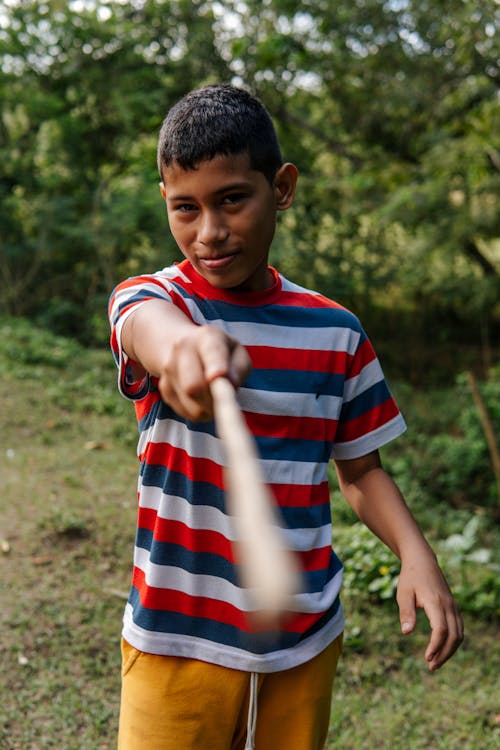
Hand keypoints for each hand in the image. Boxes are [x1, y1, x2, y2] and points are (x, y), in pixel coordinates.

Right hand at [157, 325, 250, 421]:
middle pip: (193, 385)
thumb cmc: (221, 354)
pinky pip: (187, 413)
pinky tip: (204, 399)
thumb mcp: (238, 353)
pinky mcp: (165, 389)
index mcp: (207, 336)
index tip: (219, 376)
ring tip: (216, 397)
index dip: (216, 366)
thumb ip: (239, 368)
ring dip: (209, 408)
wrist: (185, 348)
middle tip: (226, 398)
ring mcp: (169, 369)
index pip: (211, 351)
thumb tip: (231, 384)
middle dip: (214, 399)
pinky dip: (201, 411)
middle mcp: (181, 349)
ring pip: (192, 405)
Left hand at [397, 552, 463, 670]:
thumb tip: (406, 632)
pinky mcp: (453, 607)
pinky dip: (453, 641)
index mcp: (435, 602)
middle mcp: (448, 605)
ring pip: (459, 633)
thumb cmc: (410, 577)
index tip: (426, 658)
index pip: (441, 630)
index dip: (436, 646)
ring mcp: (453, 606)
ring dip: (450, 650)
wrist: (422, 560)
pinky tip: (442, 648)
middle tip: (431, 666)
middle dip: (444, 654)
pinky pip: (459, 627)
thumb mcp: (403, 593)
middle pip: (454, 636)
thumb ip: (406, 612)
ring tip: (435, 661)